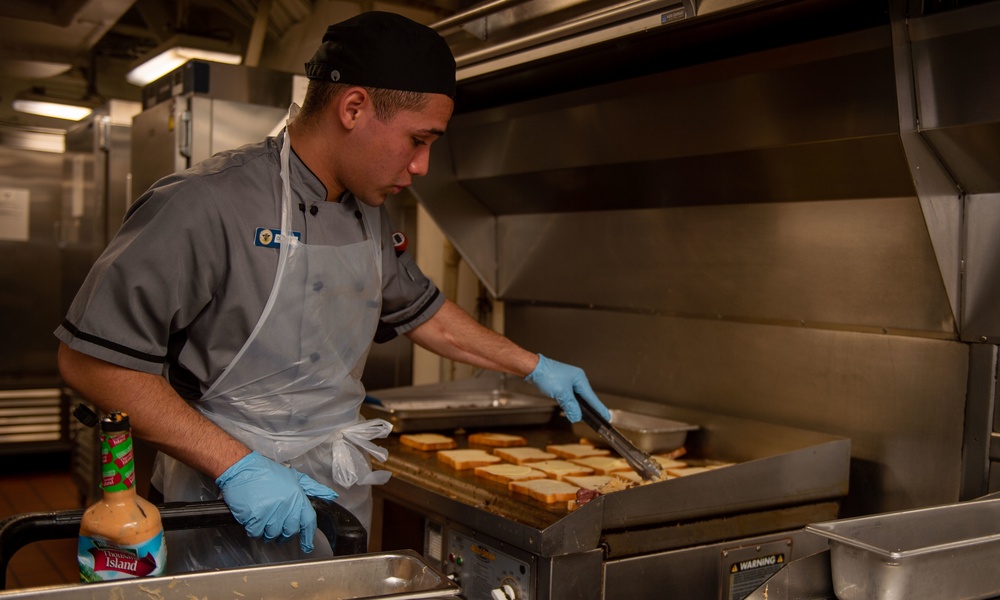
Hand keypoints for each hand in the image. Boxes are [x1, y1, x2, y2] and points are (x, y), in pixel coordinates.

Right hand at [216, 451, 337, 552]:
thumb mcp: (294, 477)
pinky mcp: (256, 516)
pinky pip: (256, 533)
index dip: (308, 536)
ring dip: (267, 532)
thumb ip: (313, 488)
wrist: (243, 470)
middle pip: (290, 531)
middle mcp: (287, 505)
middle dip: (284, 535)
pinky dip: (254, 530)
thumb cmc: (267, 473)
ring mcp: (271, 511)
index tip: (307, 546)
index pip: (308, 521)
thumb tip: (331, 495)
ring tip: (263, 522)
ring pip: (272, 534)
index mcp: (298, 496)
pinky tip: (252, 520)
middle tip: (279, 533)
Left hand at [525, 354, 610, 422]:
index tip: (606, 416)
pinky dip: (570, 403)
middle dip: (588, 410)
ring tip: (580, 416)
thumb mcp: (561, 393)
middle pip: (585, 398)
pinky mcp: (562, 384)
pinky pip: (570, 396)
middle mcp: (576, 379)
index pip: (592, 397)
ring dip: (577, 407)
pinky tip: (569, 408)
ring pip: (577, 398)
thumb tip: (577, 416)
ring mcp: (569, 381)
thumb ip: (571, 406)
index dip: (599, 408)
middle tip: (594, 420)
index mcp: (580, 379)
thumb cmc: (546, 375)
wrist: (533, 368)